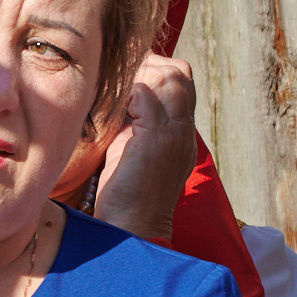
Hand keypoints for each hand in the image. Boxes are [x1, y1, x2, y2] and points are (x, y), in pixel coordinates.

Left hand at [92, 54, 197, 243]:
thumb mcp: (132, 154)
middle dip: (149, 66)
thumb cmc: (125, 198)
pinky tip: (112, 108)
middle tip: (119, 78)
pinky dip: (128, 92)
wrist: (131, 231)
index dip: (153, 73)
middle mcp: (184, 132)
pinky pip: (147, 94)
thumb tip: (114, 100)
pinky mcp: (158, 138)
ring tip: (117, 91)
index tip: (124, 80)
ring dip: (139, 76)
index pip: (180, 84)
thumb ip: (133, 127)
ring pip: (171, 77)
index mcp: (180, 135)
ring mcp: (175, 133)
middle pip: (181, 73)